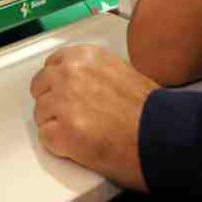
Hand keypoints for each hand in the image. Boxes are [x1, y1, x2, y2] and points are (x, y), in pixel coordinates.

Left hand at [30, 45, 158, 191]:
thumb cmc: (149, 111)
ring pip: (40, 114)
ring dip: (57, 125)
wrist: (162, 137)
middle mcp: (69, 73)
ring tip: (84, 133)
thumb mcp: (121, 71)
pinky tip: (81, 145)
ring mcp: (63, 102)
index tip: (64, 93)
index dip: (58, 83)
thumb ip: (93, 71)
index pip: (52, 64)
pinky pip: (46, 137)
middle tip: (74, 117)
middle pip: (40, 87)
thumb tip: (78, 81)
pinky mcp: (61, 131)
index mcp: (84, 56)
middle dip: (53, 102)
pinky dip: (60, 145)